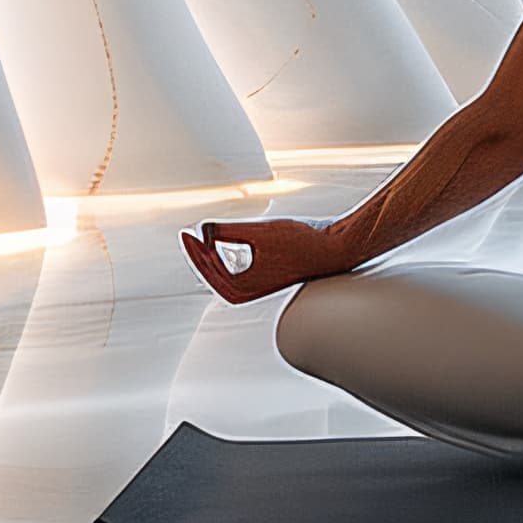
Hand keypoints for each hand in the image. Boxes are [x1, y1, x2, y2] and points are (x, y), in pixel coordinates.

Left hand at [181, 217, 358, 303]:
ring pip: (225, 270)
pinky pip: (238, 268)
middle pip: (213, 271)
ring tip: (206, 237)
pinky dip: (230, 254)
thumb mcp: (260, 232)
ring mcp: (257, 286)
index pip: (206, 267)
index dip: (195, 248)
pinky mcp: (266, 277)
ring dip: (215, 254)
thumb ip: (227, 231)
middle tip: (192, 235)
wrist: (334, 248)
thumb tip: (203, 230)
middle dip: (201, 253)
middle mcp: (247, 292)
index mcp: (241, 288)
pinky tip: (229, 241)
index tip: (188, 232)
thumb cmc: (301, 242)